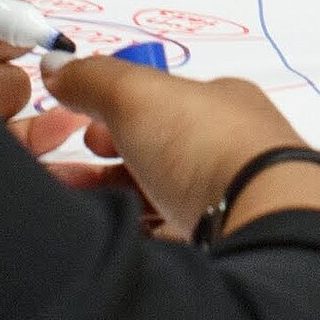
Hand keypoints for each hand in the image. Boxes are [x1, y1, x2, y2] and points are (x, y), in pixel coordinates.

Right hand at [39, 53, 319, 240]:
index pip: (164, 105)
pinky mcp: (230, 253)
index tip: (83, 133)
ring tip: (82, 214)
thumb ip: (95, 78)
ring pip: (165, 202)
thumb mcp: (139, 94)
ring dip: (120, 204)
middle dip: (111, 166)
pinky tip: (117, 243)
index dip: (117, 116)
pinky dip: (141, 239)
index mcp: (224, 106)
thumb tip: (56, 66)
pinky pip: (174, 244)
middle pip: (160, 156)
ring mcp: (235, 204)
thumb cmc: (202, 146)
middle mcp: (234, 152)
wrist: (263, 228)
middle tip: (69, 177)